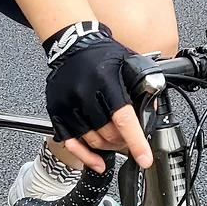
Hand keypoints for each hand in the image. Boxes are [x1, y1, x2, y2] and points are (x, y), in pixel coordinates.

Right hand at [44, 23, 152, 171]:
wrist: (72, 44)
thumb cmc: (102, 54)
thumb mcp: (130, 64)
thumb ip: (142, 89)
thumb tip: (150, 115)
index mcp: (106, 82)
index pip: (123, 119)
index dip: (135, 142)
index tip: (144, 159)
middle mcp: (85, 95)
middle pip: (109, 133)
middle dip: (124, 142)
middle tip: (130, 141)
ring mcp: (68, 105)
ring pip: (92, 141)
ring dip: (107, 147)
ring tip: (115, 142)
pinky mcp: (56, 111)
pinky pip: (71, 143)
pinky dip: (85, 156)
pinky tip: (97, 161)